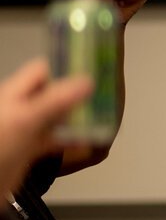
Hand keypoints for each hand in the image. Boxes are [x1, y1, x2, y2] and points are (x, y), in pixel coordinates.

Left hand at [0, 59, 92, 193]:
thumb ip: (56, 100)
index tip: (90, 74)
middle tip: (100, 100)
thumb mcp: (26, 119)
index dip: (63, 71)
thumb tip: (87, 82)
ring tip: (99, 120)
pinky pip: (55, 139)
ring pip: (56, 117)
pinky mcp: (29, 148)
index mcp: (14, 94)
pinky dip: (71, 140)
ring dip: (76, 119)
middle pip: (52, 94)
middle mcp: (21, 109)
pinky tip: (85, 142)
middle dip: (75, 97)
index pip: (41, 72)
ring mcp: (25, 129)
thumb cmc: (0, 146)